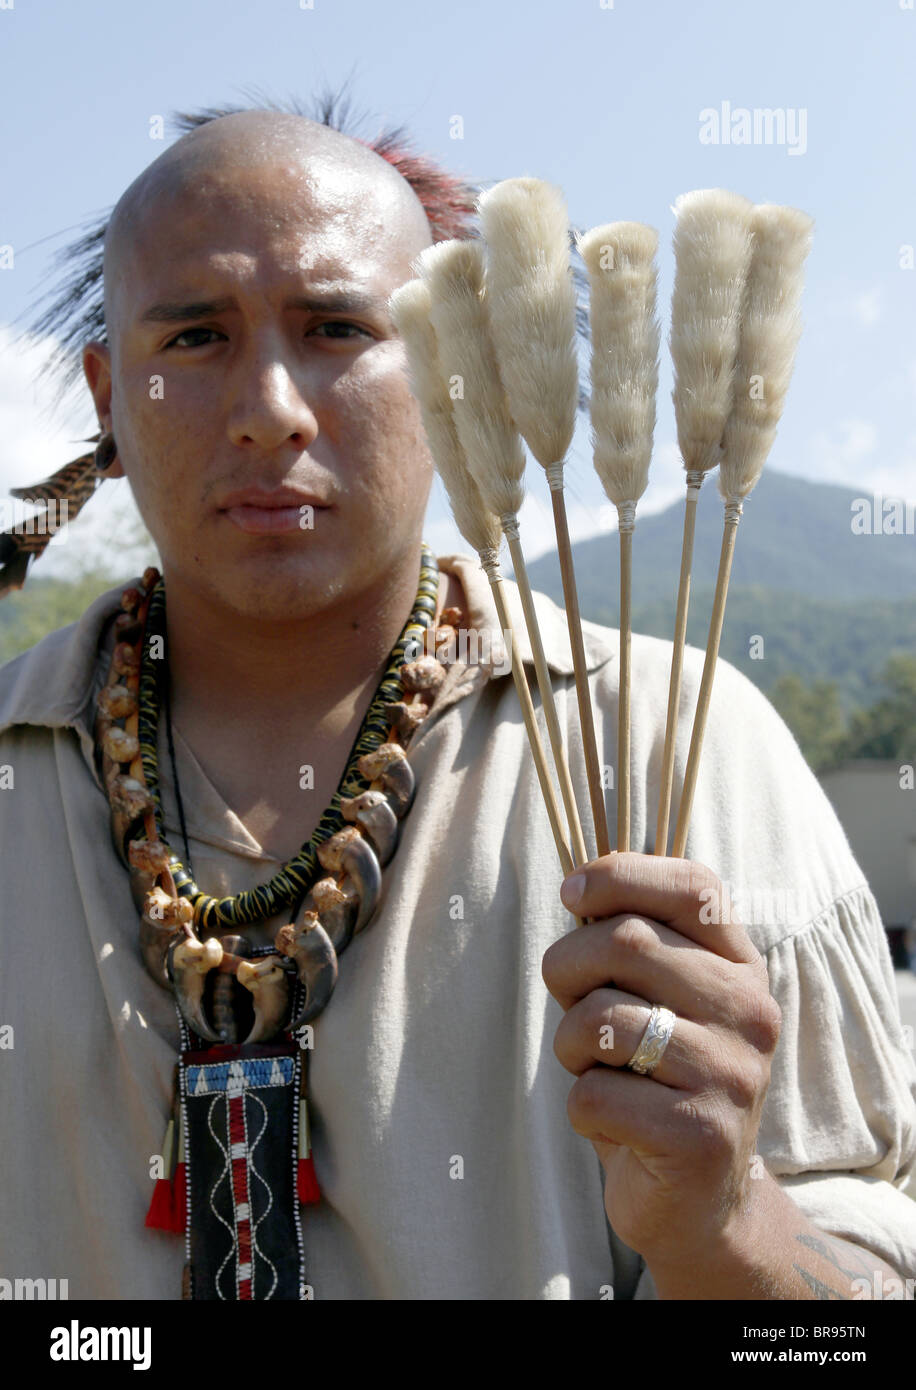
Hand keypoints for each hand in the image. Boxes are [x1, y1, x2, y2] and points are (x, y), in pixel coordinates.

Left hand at [542, 852, 781, 1281]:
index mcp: (741, 967)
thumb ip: (629, 946)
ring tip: (592, 1069)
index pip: (693, 886)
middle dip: (566, 965)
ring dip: (569, 1046)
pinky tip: (611, 1123)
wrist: (700, 1201)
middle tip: (566, 1001)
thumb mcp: (655, 1001)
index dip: (621, 874)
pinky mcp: (700, 1134)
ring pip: (602, 1020)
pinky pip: (594, 1094)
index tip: (570, 891)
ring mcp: (732, 1074)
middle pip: (628, 941)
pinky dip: (580, 1108)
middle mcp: (749, 1012)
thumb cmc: (656, 1081)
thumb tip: (577, 887)